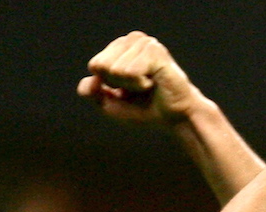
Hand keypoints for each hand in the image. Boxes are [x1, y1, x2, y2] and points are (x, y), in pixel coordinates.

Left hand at [77, 31, 200, 125]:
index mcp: (121, 46)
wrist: (174, 117)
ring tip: (148, 85)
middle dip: (118, 85)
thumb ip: (92, 92)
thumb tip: (90, 80)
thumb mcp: (110, 103)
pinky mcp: (154, 51)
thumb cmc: (145, 108)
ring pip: (115, 70)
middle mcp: (133, 39)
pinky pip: (130, 72)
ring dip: (131, 86)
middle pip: (102, 66)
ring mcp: (144, 43)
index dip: (108, 85)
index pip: (95, 65)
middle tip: (139, 88)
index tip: (127, 89)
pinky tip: (154, 83)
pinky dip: (140, 85)